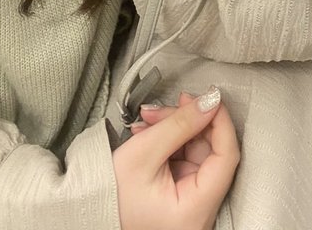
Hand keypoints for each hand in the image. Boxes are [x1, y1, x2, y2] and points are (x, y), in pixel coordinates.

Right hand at [112, 87, 239, 229]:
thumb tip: (210, 101)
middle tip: (167, 105)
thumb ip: (180, 124)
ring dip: (175, 129)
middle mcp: (200, 212)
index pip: (226, 156)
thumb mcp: (144, 153)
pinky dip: (170, 142)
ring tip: (149, 120)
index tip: (209, 98)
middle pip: (210, 151)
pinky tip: (151, 132)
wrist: (85, 213)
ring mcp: (191, 205)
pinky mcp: (181, 197)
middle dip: (188, 122)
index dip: (220, 122)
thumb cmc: (108, 195)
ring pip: (196, 152)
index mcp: (195, 210)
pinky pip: (185, 160)